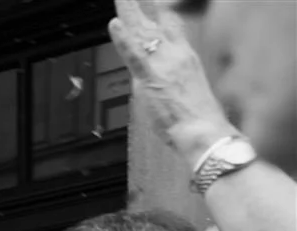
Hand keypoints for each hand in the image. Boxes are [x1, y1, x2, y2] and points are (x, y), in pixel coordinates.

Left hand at [110, 0, 234, 164]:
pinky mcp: (151, 78)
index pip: (169, 26)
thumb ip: (168, 79)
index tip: (151, 2)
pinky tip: (114, 24)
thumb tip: (155, 80)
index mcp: (185, 56)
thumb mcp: (185, 89)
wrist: (203, 130)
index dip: (158, 12)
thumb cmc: (196, 117)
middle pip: (153, 23)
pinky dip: (123, 38)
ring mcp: (163, 64)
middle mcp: (175, 54)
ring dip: (128, 12)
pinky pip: (134, 54)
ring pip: (142, 32)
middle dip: (139, 6)